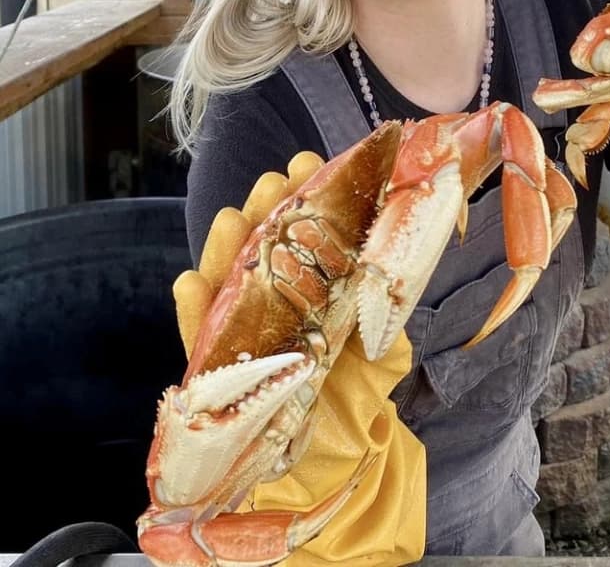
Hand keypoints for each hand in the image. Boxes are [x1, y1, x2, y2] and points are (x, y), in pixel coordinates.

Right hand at [174, 152, 425, 566]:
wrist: (342, 452)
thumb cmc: (361, 384)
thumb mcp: (382, 327)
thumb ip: (386, 288)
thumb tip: (410, 234)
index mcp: (310, 279)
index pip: (301, 225)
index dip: (303, 191)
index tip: (311, 164)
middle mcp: (272, 295)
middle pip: (260, 241)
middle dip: (264, 207)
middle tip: (275, 184)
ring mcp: (243, 326)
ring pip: (225, 277)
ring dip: (225, 244)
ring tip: (231, 219)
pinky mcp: (221, 366)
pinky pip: (199, 335)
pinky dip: (192, 309)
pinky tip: (191, 283)